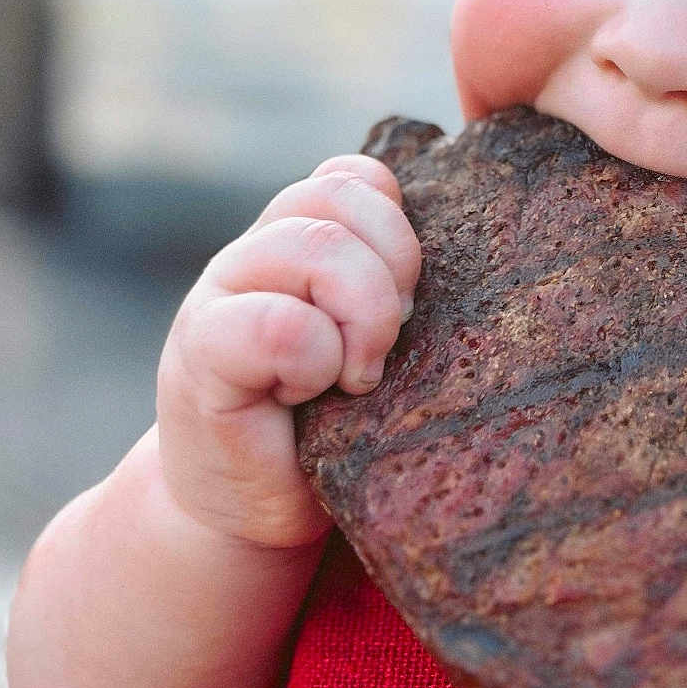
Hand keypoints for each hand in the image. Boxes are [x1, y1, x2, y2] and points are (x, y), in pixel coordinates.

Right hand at [156, 155, 420, 549]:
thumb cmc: (332, 427)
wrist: (249, 510)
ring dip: (363, 316)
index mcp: (298, 238)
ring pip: (316, 245)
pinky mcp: (200, 352)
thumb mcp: (375, 343)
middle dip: (393, 270)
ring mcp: (219, 294)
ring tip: (359, 375)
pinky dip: (314, 361)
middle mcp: (254, 252)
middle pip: (339, 198)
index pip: (357, 177)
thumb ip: (396, 286)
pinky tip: (309, 396)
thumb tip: (486, 254)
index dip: (398, 227)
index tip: (410, 300)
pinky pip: (278, 323)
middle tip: (392, 341)